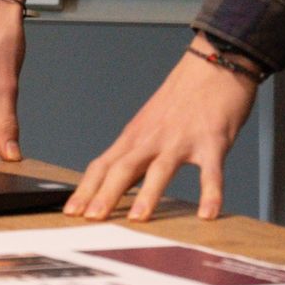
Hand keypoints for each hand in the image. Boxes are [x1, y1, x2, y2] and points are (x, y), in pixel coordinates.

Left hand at [67, 43, 255, 222]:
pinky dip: (210, 194)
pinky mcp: (212, 142)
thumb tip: (115, 183)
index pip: (103, 165)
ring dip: (148, 194)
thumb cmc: (182, 98)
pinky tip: (207, 215)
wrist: (214, 64)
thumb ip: (135, 152)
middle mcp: (153, 138)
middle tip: (92, 219)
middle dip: (105, 194)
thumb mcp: (149, 123)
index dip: (86, 189)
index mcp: (135, 136)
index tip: (71, 213)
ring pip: (160, 169)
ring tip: (138, 219)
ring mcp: (182, 140)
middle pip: (123, 168)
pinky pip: (211, 172)